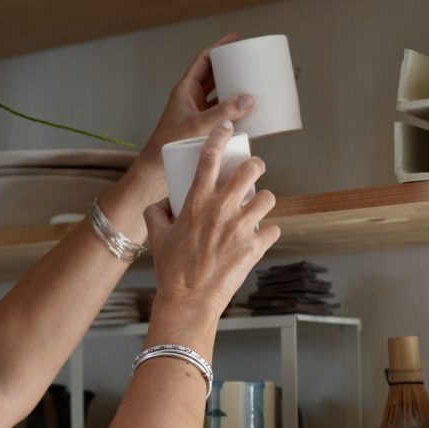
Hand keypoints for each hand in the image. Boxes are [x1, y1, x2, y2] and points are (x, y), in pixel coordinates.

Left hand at [126, 33, 256, 202]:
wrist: (154, 172)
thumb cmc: (167, 147)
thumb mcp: (197, 126)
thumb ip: (222, 113)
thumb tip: (249, 99)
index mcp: (184, 91)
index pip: (203, 61)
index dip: (219, 48)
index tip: (236, 40)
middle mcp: (190, 100)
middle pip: (212, 76)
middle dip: (229, 67)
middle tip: (249, 62)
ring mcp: (196, 115)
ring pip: (218, 96)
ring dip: (232, 90)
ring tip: (252, 84)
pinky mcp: (201, 130)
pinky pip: (220, 115)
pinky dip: (232, 111)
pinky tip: (247, 113)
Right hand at [144, 121, 280, 316]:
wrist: (188, 298)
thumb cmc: (172, 269)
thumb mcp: (156, 236)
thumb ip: (155, 213)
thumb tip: (162, 204)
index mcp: (197, 201)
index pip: (210, 158)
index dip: (220, 137)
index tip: (227, 128)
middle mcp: (221, 209)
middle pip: (250, 170)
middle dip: (256, 165)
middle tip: (254, 170)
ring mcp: (241, 227)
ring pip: (269, 198)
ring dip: (265, 200)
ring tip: (258, 207)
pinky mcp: (255, 246)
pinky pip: (273, 229)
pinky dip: (267, 233)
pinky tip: (260, 237)